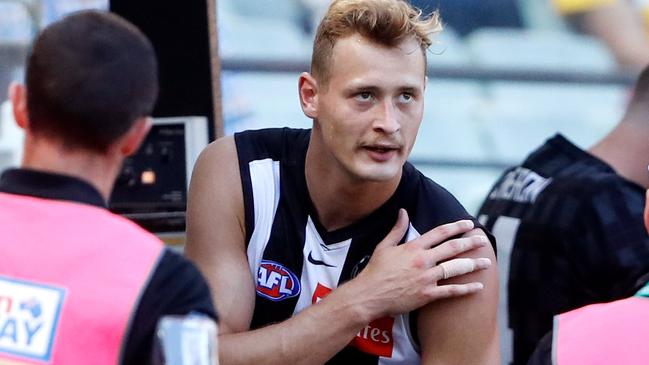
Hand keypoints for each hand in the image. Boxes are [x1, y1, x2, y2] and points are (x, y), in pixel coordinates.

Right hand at [353, 209, 490, 319]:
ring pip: (456, 268)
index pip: (440, 233)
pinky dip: (466, 289)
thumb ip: (397, 229)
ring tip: (487, 262)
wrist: (369, 295)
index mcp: (413, 247)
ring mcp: (426, 278)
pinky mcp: (427, 295)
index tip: (469, 224)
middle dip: (471, 243)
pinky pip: (451, 291)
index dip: (456, 227)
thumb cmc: (375, 271)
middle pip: (453, 248)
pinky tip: (478, 286)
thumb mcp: (384, 246)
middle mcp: (423, 261)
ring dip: (473, 264)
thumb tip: (403, 212)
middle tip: (483, 239)